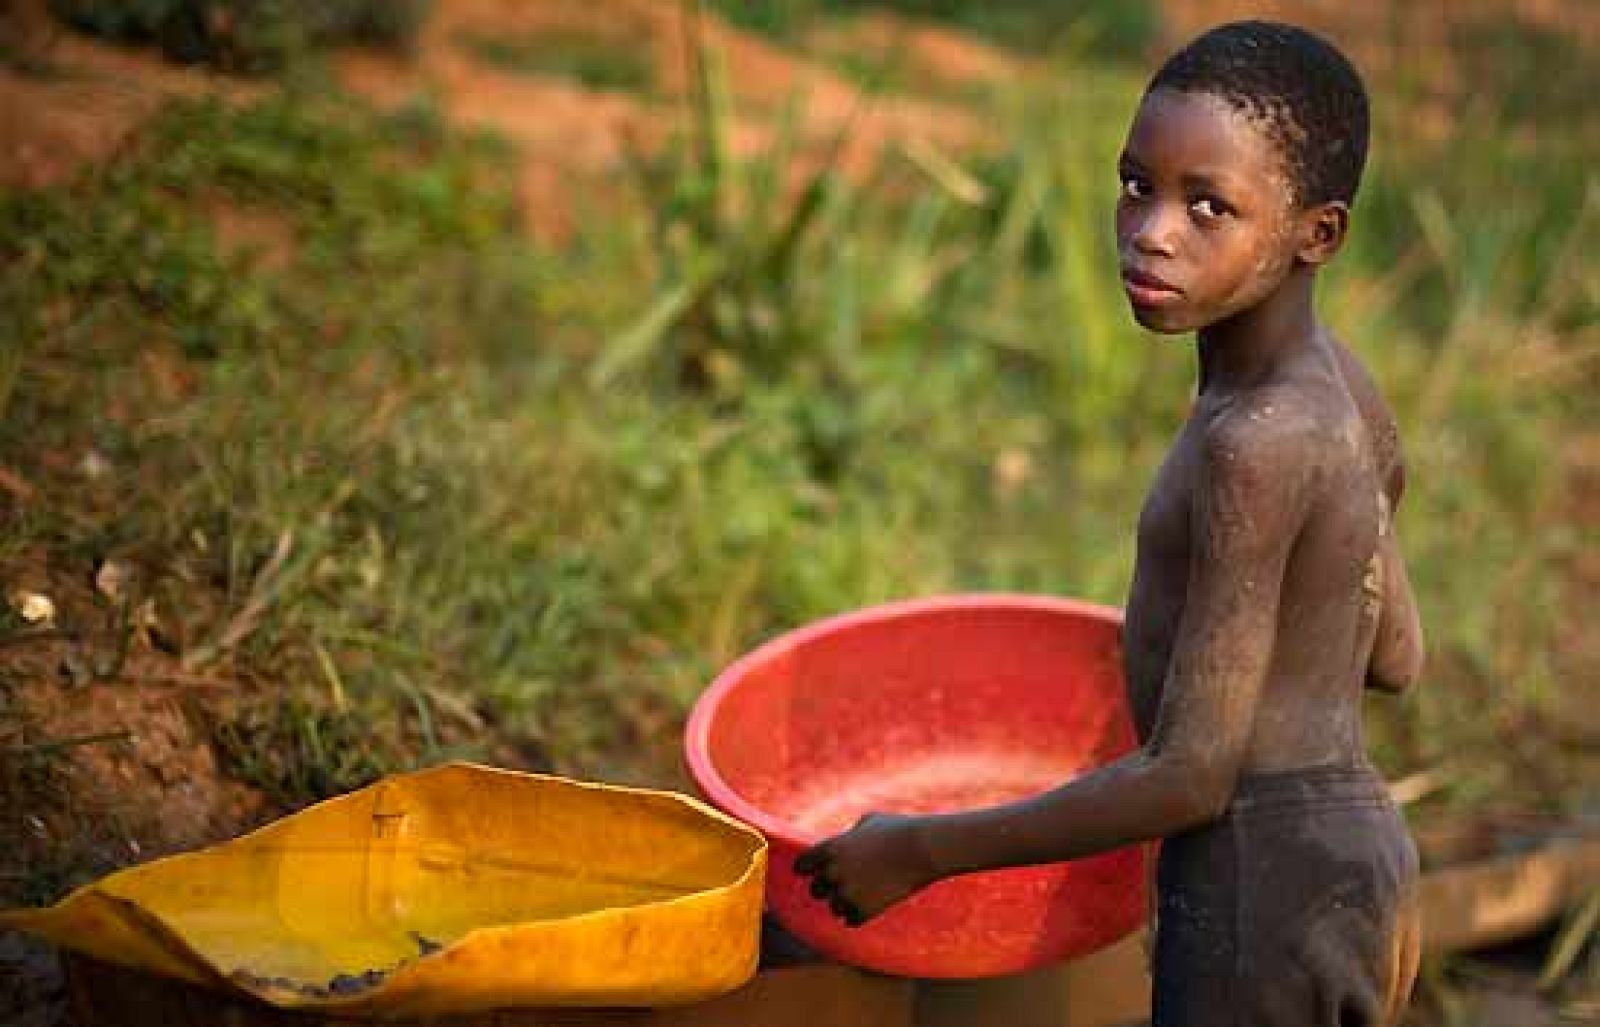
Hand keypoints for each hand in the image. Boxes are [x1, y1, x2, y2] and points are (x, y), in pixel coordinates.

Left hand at [793, 812, 940, 926]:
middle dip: (827, 887)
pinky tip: (870, 906)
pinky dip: (858, 915)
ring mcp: (848, 893)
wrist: (923, 849)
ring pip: (834, 907)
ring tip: (865, 893)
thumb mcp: (870, 821)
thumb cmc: (899, 830)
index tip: (809, 872)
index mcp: (830, 849)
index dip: (806, 869)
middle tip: (842, 885)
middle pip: (816, 890)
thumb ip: (851, 834)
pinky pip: (851, 920)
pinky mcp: (864, 910)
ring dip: (845, 903)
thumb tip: (846, 840)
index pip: (802, 865)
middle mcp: (833, 872)